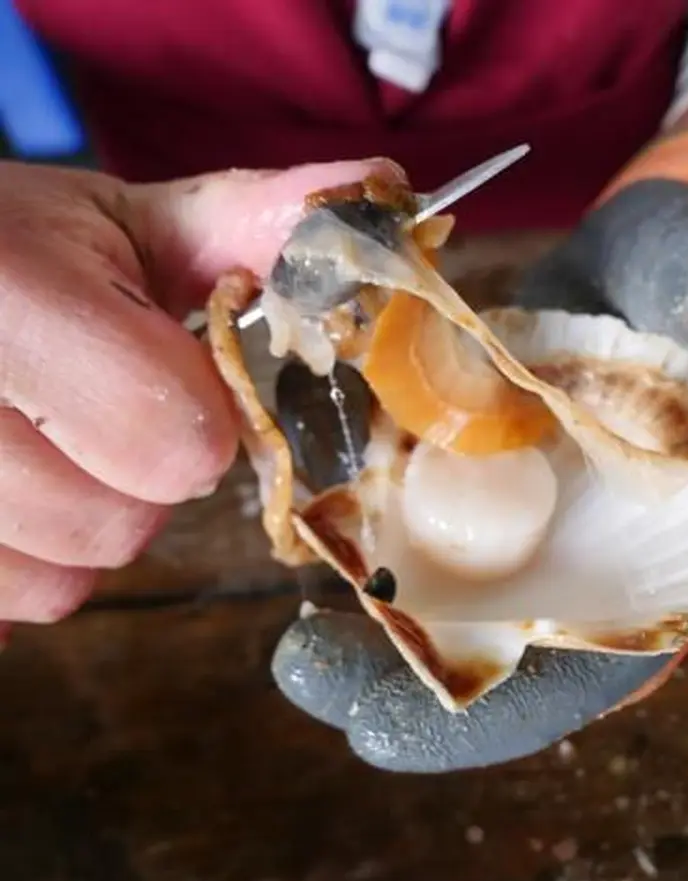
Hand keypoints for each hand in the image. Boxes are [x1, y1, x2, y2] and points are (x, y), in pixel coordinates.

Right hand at [0, 157, 395, 633]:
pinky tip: (7, 483)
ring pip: (61, 580)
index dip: (197, 417)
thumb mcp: (123, 223)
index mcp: (11, 294)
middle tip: (100, 414)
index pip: (175, 433)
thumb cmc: (9, 249)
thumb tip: (376, 192)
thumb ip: (251, 221)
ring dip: (81, 524)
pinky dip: (24, 562)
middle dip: (141, 476)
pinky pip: (8, 606)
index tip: (166, 375)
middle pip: (119, 523)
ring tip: (45, 443)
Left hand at [271, 177, 687, 772]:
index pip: (596, 668)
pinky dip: (359, 532)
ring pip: (442, 592)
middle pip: (500, 650)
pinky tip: (304, 537)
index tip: (393, 736)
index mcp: (669, 563)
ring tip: (292, 646)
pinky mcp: (466, 456)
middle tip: (311, 683)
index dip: (508, 710)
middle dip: (404, 686)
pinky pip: (407, 509)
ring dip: (367, 621)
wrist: (662, 232)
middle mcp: (587, 554)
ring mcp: (520, 508)